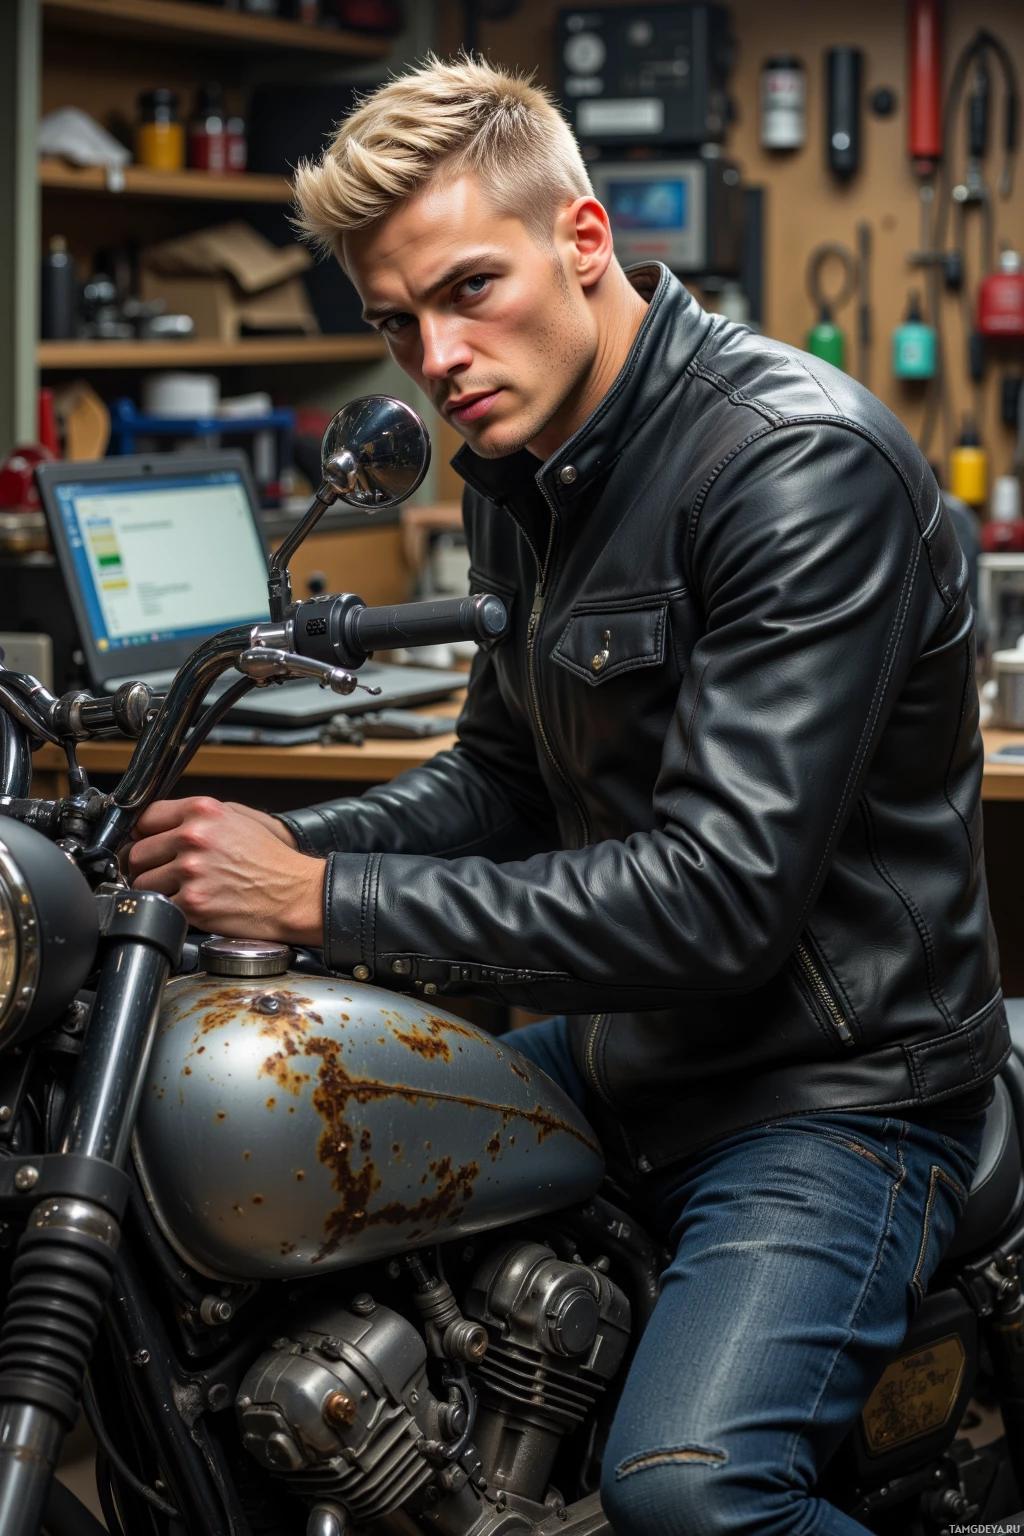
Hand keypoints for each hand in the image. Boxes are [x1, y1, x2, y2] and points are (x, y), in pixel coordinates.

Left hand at [129, 797, 322, 942]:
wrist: (295, 894)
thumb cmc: (271, 859)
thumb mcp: (237, 818)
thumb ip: (195, 817)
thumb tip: (158, 826)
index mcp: (202, 811)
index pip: (145, 817)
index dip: (143, 833)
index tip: (147, 843)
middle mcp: (194, 838)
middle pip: (137, 852)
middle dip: (147, 865)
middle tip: (164, 872)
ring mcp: (191, 872)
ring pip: (142, 882)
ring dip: (155, 889)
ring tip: (179, 890)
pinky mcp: (193, 904)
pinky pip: (160, 906)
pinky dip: (171, 909)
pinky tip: (191, 904)